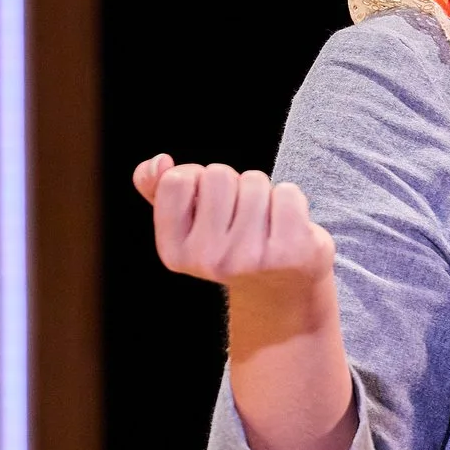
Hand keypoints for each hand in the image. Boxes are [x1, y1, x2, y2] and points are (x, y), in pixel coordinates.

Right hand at [133, 154, 334, 294]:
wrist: (281, 289)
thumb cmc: (230, 243)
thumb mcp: (187, 221)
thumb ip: (158, 188)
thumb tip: (159, 161)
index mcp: (174, 252)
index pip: (177, 180)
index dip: (197, 179)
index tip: (209, 204)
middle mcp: (209, 260)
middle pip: (218, 175)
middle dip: (232, 185)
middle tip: (241, 217)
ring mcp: (250, 258)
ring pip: (254, 181)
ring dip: (263, 193)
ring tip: (263, 224)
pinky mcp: (290, 252)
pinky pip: (287, 192)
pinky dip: (291, 201)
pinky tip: (286, 228)